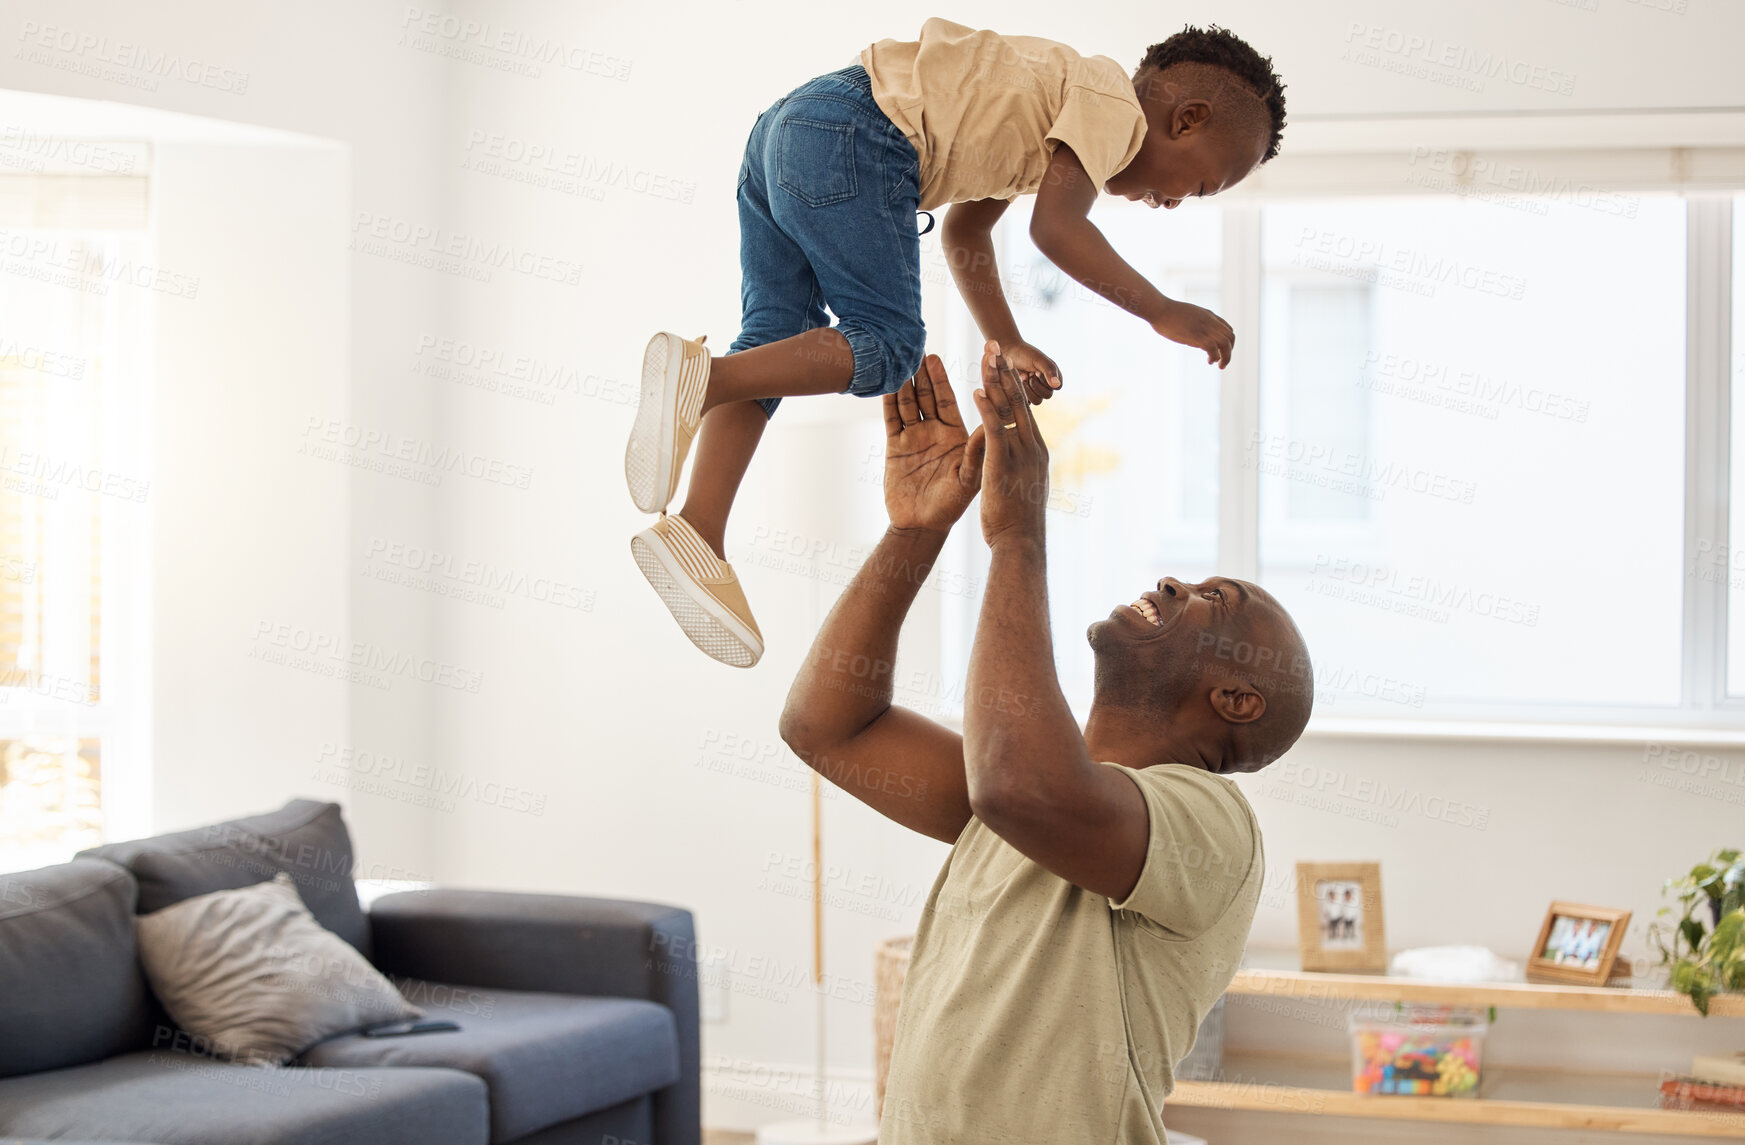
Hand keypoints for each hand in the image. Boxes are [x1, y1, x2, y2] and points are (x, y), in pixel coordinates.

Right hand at [883, 355, 987, 535]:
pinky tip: (886, 382)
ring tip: (901, 357)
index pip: (949, 399)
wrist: (921, 526)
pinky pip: (891, 418)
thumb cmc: (951, 506)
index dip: (944, 378)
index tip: (942, 355)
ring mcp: (914, 437)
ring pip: (908, 402)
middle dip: (924, 372)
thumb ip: (977, 450)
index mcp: (956, 435)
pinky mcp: (895, 446)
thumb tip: (991, 424)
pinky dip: (888, 400)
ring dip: (905, 381)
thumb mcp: (968, 478)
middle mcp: (935, 432)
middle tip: (919, 346)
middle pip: (927, 395)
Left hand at [970, 341, 1049, 547]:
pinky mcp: (1003, 464)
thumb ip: (1021, 464)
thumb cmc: (1018, 520)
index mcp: (1035, 449)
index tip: (1003, 362)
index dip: (1012, 383)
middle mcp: (1031, 446)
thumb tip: (1018, 455)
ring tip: (987, 357)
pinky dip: (986, 411)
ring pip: (1008, 410)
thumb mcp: (1023, 485)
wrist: (1021, 543)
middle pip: (1017, 400)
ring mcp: (1020, 454)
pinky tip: (976, 392)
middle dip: (1005, 371)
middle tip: (995, 345)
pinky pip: (994, 432)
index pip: (1023, 409)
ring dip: (996, 381)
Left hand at [1001, 339, 1062, 403]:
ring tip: (1022, 377)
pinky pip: (1027, 403)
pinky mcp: (1025, 396)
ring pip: (1037, 401)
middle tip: (1028, 374)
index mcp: (1053, 375)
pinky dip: (1022, 394)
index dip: (1045, 380)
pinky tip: (1017, 383)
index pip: (1057, 387)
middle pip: (1047, 395)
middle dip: (1035, 384)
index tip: (1036, 371)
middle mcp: (1046, 385)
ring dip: (1028, 389)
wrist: (1007, 353)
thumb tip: (1057, 385)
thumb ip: (1049, 370)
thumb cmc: (1024, 354)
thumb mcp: (1038, 360)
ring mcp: (1035, 391)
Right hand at [1152, 300, 1234, 368]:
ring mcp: (1204, 328)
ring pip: (1226, 344)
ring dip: (1226, 357)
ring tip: (1220, 366)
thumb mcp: (1186, 315)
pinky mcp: (1196, 336)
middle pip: (1230, 337)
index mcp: (1208, 315)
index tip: (1220, 352)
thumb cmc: (1166, 313)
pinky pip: (1213, 349)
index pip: (1227, 329)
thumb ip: (1193, 321)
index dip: (1228, 343)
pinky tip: (1209, 361)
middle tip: (1222, 363)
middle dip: (1229, 352)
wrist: (1159, 309)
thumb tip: (1189, 329)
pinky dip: (1215, 357)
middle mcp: (1210, 321)